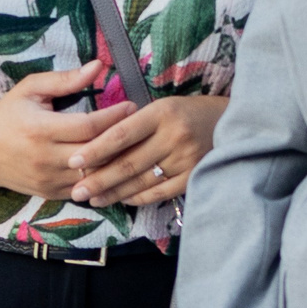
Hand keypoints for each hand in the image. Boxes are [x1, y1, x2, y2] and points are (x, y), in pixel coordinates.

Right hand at [0, 61, 134, 199]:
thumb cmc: (8, 115)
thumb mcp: (30, 90)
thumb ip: (65, 79)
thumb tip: (99, 66)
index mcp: (41, 130)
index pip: (88, 127)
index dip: (113, 117)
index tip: (132, 105)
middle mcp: (46, 158)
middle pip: (95, 153)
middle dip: (122, 140)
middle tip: (143, 126)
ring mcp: (49, 180)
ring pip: (95, 176)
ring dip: (117, 162)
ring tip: (136, 145)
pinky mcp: (51, 194)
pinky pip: (86, 189)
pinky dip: (104, 178)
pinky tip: (119, 165)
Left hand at [69, 94, 225, 205]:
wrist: (232, 123)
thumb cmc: (187, 113)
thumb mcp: (161, 107)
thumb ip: (133, 124)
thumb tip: (95, 146)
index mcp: (162, 113)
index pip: (121, 134)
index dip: (96, 150)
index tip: (74, 162)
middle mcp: (174, 136)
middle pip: (128, 162)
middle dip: (99, 179)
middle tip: (76, 192)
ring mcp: (186, 158)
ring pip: (141, 181)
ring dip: (114, 193)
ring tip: (92, 199)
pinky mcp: (194, 175)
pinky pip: (159, 192)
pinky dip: (138, 198)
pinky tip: (122, 200)